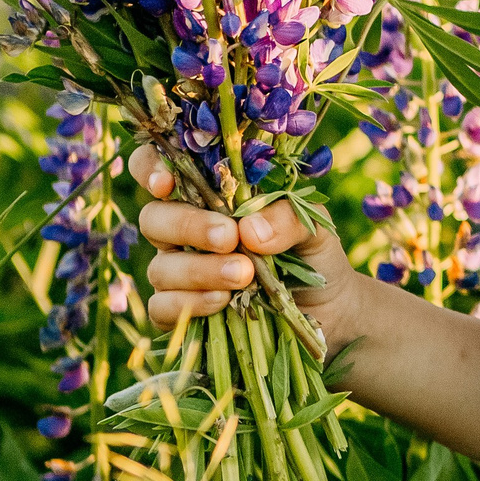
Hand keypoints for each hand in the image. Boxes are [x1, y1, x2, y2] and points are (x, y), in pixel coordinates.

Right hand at [129, 143, 365, 353]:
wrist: (329, 308)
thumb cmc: (313, 252)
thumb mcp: (313, 226)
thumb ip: (287, 216)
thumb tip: (248, 229)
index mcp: (211, 195)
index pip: (160, 169)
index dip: (150, 169)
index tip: (165, 183)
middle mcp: (185, 230)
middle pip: (154, 218)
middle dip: (188, 225)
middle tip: (229, 238)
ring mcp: (178, 272)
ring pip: (161, 267)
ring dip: (199, 270)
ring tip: (243, 275)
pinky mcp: (180, 312)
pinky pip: (163, 307)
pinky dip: (190, 303)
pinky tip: (222, 301)